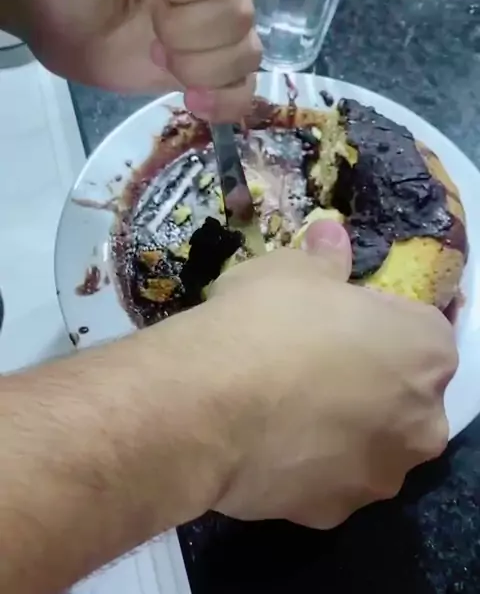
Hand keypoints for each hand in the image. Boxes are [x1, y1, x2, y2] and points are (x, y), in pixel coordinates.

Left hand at [9, 0, 258, 121]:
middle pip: (239, 16)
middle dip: (185, 28)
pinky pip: (241, 92)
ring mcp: (212, 31)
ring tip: (156, 52)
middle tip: (146, 19)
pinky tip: (195, 102)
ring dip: (197, 64)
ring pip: (244, 55)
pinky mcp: (204, 70)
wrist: (43, 10)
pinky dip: (225, 101)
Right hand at [195, 220, 456, 527]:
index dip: (377, 319)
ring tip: (280, 406)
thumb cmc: (264, 320)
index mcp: (426, 351)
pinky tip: (264, 441)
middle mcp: (422, 422)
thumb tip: (333, 236)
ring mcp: (380, 475)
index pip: (420, 328)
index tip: (338, 317)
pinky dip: (305, 464)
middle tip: (310, 361)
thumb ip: (326, 257)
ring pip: (368, 444)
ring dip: (340, 428)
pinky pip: (327, 479)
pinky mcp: (333, 514)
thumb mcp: (292, 268)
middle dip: (368, 379)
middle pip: (403, 394)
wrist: (205, 404)